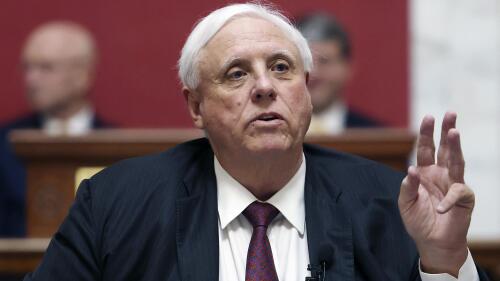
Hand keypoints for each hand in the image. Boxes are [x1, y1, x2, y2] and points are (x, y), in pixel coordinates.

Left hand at [398, 112, 473, 276]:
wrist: (432, 242)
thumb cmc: (418, 221)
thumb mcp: (405, 203)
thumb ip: (407, 187)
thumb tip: (411, 170)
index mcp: (424, 172)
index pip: (425, 149)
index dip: (427, 134)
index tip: (429, 116)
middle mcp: (440, 174)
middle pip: (444, 149)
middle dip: (446, 130)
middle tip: (450, 113)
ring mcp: (453, 184)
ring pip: (456, 161)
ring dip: (454, 147)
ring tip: (454, 132)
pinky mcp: (463, 199)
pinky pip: (457, 194)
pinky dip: (448, 199)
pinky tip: (440, 207)